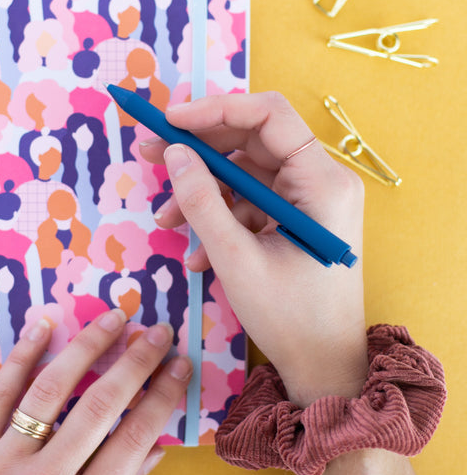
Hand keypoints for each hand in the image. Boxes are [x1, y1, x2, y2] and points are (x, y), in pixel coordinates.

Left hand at [0, 311, 191, 474]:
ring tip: (114, 318)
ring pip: (50, 390)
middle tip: (158, 332)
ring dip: (86, 348)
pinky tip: (44, 327)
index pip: (134, 439)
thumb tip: (158, 446)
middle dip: (135, 363)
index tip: (181, 365)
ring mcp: (4, 462)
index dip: (162, 397)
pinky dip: (22, 357)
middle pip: (99, 406)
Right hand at [140, 92, 367, 406]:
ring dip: (203, 192)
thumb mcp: (236, 259)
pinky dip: (220, 218)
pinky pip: (250, 202)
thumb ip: (202, 201)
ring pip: (245, 174)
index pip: (268, 115)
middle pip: (252, 141)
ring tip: (166, 220)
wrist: (323, 366)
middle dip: (200, 150)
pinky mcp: (294, 219)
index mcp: (322, 182)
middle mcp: (321, 181)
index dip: (215, 109)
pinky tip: (197, 253)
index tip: (169, 120)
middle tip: (152, 153)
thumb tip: (175, 153)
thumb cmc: (289, 318)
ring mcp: (308, 200)